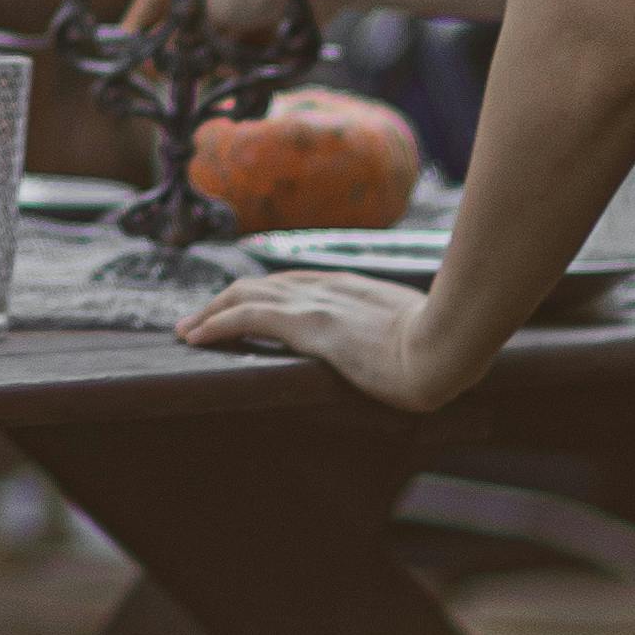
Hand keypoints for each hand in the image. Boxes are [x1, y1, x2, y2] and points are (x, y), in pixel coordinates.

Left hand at [177, 266, 452, 409]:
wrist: (448, 346)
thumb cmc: (440, 348)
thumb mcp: (412, 332)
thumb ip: (392, 332)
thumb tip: (397, 350)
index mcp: (350, 288)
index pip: (291, 284)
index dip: (259, 295)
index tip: (238, 310)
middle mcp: (327, 287)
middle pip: (260, 284)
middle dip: (224, 300)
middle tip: (197, 321)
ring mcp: (317, 303)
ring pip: (246, 295)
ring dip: (211, 312)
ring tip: (187, 330)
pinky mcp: (309, 324)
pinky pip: (248, 317)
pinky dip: (217, 324)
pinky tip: (196, 337)